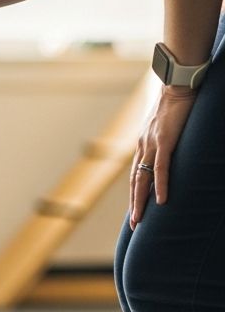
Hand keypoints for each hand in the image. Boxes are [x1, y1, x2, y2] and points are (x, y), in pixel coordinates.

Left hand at [129, 86, 196, 228]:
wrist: (177, 86)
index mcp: (143, 144)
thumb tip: (170, 152)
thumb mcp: (167, 128)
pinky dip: (160, 185)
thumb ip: (166, 141)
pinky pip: (161, 168)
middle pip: (136, 181)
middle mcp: (143, 146)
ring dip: (141, 201)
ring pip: (143, 179)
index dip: (135, 193)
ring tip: (140, 220)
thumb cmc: (176, 105)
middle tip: (134, 225)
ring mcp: (151, 144)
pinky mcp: (164, 141)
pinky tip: (162, 201)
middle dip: (134, 204)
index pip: (137, 174)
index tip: (135, 210)